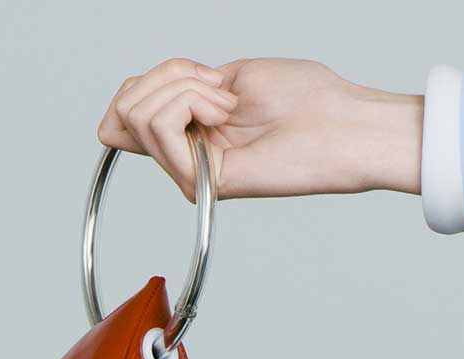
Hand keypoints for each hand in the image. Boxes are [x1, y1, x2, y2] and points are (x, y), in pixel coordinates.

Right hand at [97, 57, 423, 200]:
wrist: (343, 123)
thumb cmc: (305, 97)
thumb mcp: (224, 76)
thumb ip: (173, 91)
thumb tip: (120, 111)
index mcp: (190, 129)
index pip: (127, 108)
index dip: (147, 80)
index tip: (198, 74)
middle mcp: (185, 154)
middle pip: (125, 108)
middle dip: (168, 77)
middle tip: (219, 89)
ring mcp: (190, 170)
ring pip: (138, 115)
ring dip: (185, 88)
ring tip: (229, 105)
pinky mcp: (200, 181)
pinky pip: (160, 126)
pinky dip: (193, 100)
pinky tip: (228, 114)